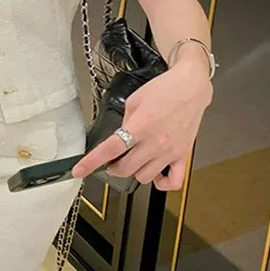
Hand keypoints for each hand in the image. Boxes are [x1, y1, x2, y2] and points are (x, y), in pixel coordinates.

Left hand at [72, 58, 212, 189]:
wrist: (190, 87)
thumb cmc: (165, 89)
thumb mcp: (135, 100)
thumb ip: (125, 121)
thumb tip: (120, 138)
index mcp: (140, 125)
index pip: (110, 149)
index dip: (91, 162)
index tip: (79, 170)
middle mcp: (154, 142)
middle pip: (125, 168)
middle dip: (113, 166)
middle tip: (113, 160)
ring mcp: (170, 151)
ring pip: (144, 177)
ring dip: (135, 171)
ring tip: (136, 160)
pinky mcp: (183, 155)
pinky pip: (172, 182)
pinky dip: (162, 183)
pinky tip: (156, 174)